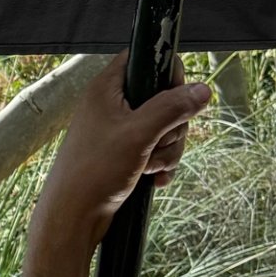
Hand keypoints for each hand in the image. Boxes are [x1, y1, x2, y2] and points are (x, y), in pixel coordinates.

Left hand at [20, 56, 211, 276]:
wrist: (73, 217)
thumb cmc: (96, 171)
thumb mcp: (139, 134)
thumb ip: (171, 108)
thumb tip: (202, 90)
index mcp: (106, 89)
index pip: (143, 59)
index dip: (165, 73)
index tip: (174, 96)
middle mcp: (111, 106)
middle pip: (163, 98)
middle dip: (171, 126)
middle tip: (157, 143)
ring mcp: (118, 131)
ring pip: (164, 128)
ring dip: (166, 150)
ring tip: (149, 167)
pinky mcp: (124, 154)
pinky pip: (156, 150)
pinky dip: (160, 164)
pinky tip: (155, 181)